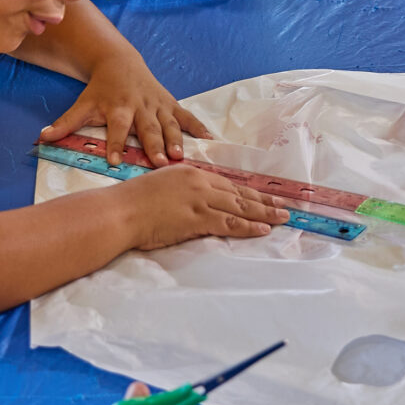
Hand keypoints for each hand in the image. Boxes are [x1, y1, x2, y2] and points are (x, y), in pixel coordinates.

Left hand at [38, 52, 208, 165]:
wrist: (119, 62)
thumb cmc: (100, 89)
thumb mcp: (83, 103)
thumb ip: (65, 123)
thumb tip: (41, 137)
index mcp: (118, 108)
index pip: (117, 128)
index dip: (116, 144)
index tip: (116, 162)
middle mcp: (140, 106)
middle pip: (148, 128)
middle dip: (154, 144)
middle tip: (161, 162)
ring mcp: (158, 105)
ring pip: (169, 123)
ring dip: (177, 139)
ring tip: (182, 156)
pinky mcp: (170, 103)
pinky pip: (186, 116)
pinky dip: (199, 128)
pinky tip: (211, 141)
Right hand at [118, 163, 290, 251]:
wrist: (120, 211)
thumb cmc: (133, 202)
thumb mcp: (162, 187)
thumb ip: (183, 193)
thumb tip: (196, 204)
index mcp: (191, 174)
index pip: (228, 184)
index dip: (249, 192)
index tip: (264, 197)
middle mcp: (200, 183)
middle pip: (239, 194)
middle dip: (264, 202)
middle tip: (283, 207)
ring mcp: (200, 200)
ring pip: (240, 208)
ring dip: (264, 214)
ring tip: (281, 219)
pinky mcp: (197, 218)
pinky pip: (229, 223)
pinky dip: (248, 227)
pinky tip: (262, 230)